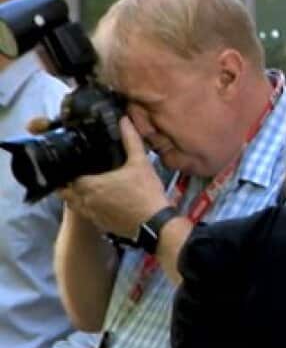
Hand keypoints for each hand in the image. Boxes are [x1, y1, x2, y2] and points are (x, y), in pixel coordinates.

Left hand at [58, 116, 168, 238]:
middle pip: (66, 192)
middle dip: (69, 184)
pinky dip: (91, 209)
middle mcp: (87, 201)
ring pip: (75, 205)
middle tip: (77, 175)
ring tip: (89, 189)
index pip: (68, 176)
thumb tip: (124, 120)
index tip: (74, 164)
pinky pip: (89, 216)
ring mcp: (94, 216)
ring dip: (78, 197)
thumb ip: (130, 140)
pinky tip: (103, 203)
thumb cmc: (147, 194)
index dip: (69, 170)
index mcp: (90, 185)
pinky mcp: (103, 226)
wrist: (156, 224)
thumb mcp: (140, 163)